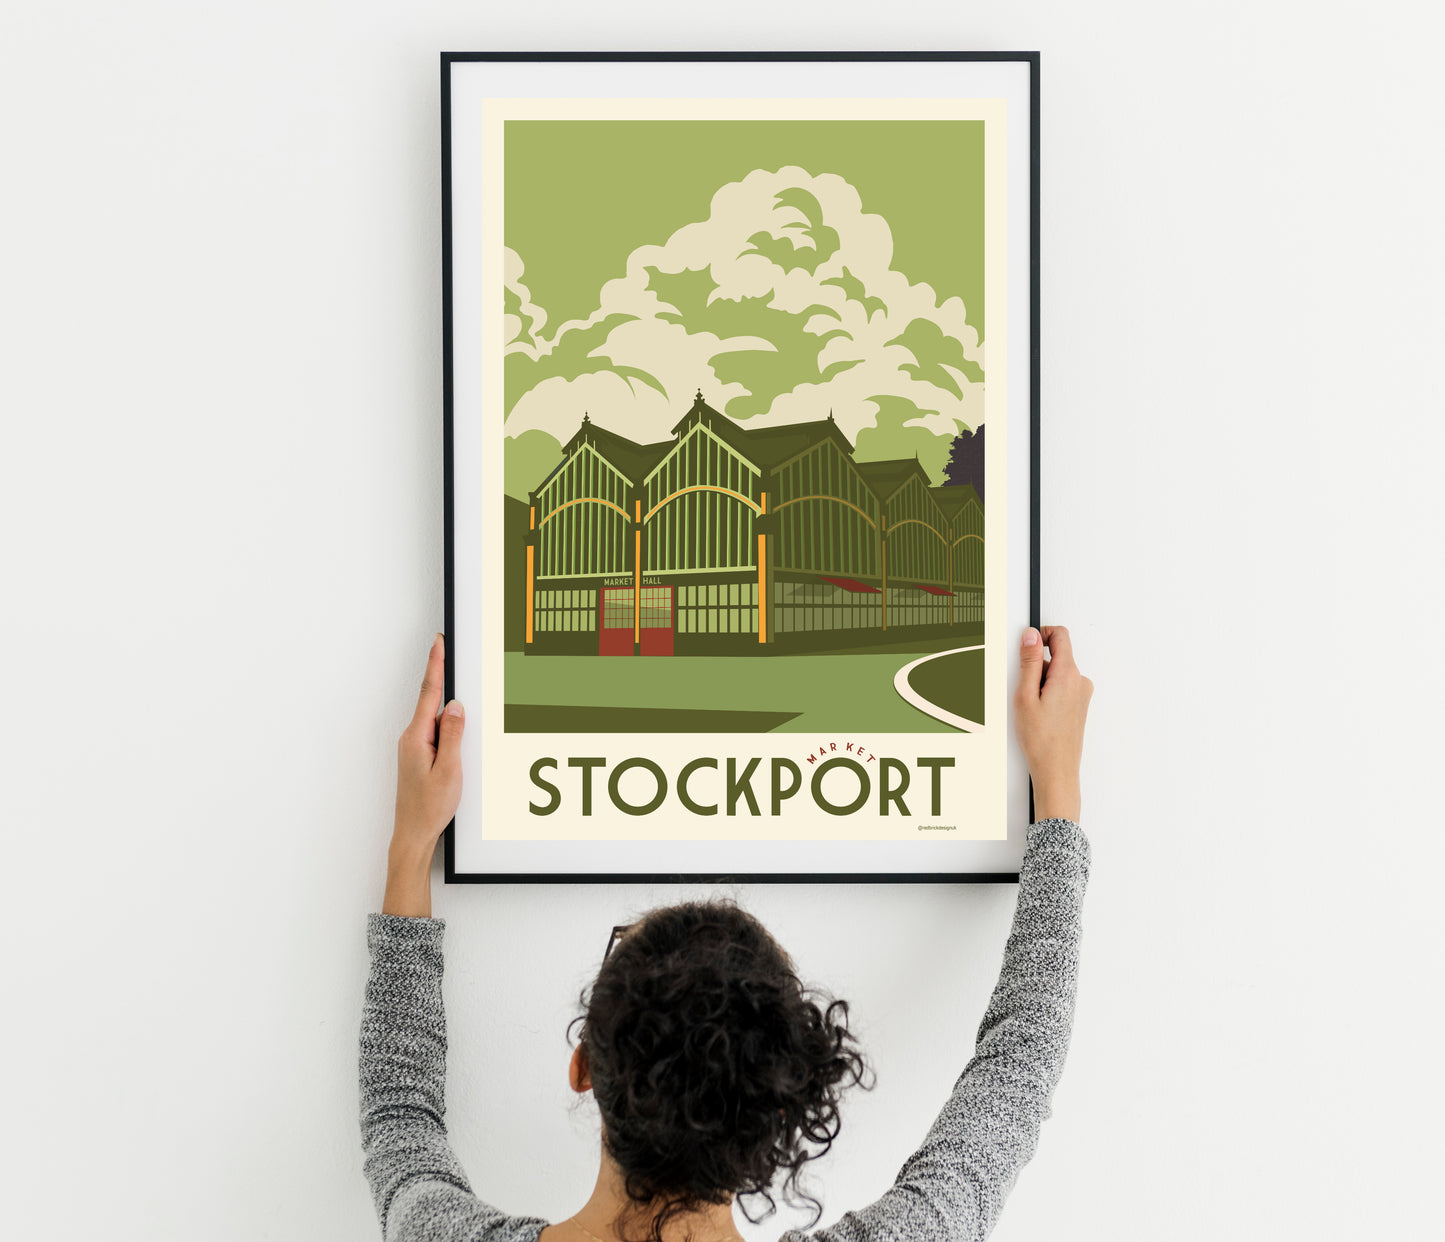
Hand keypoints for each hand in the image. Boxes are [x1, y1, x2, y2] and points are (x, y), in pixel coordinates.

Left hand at [383, 633, 463, 916]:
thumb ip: (453, 734)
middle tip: (449, 649)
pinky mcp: (420, 756)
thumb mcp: (449, 769)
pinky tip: (457, 723)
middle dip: (441, 674)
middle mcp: (411, 738)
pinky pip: (435, 730)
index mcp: (416, 737)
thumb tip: (455, 706)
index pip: (430, 693)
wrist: (413, 834)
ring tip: (457, 685)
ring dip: (446, 702)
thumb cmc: (429, 808)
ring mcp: (414, 747)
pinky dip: (447, 722)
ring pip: (434, 716)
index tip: (439, 644)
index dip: (436, 666)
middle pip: (431, 700)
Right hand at [1013, 625, 1091, 823]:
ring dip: (1041, 683)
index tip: (1027, 644)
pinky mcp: (1079, 704)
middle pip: (1056, 656)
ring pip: (1057, 673)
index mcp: (1068, 675)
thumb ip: (1028, 661)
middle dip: (1036, 666)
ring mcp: (1081, 694)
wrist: (1057, 769)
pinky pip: (1061, 687)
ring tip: (1032, 707)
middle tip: (1024, 691)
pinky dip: (1048, 693)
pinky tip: (1040, 714)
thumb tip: (1030, 635)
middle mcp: (1080, 681)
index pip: (1060, 636)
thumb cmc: (1041, 739)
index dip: (1041, 634)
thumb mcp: (1025, 695)